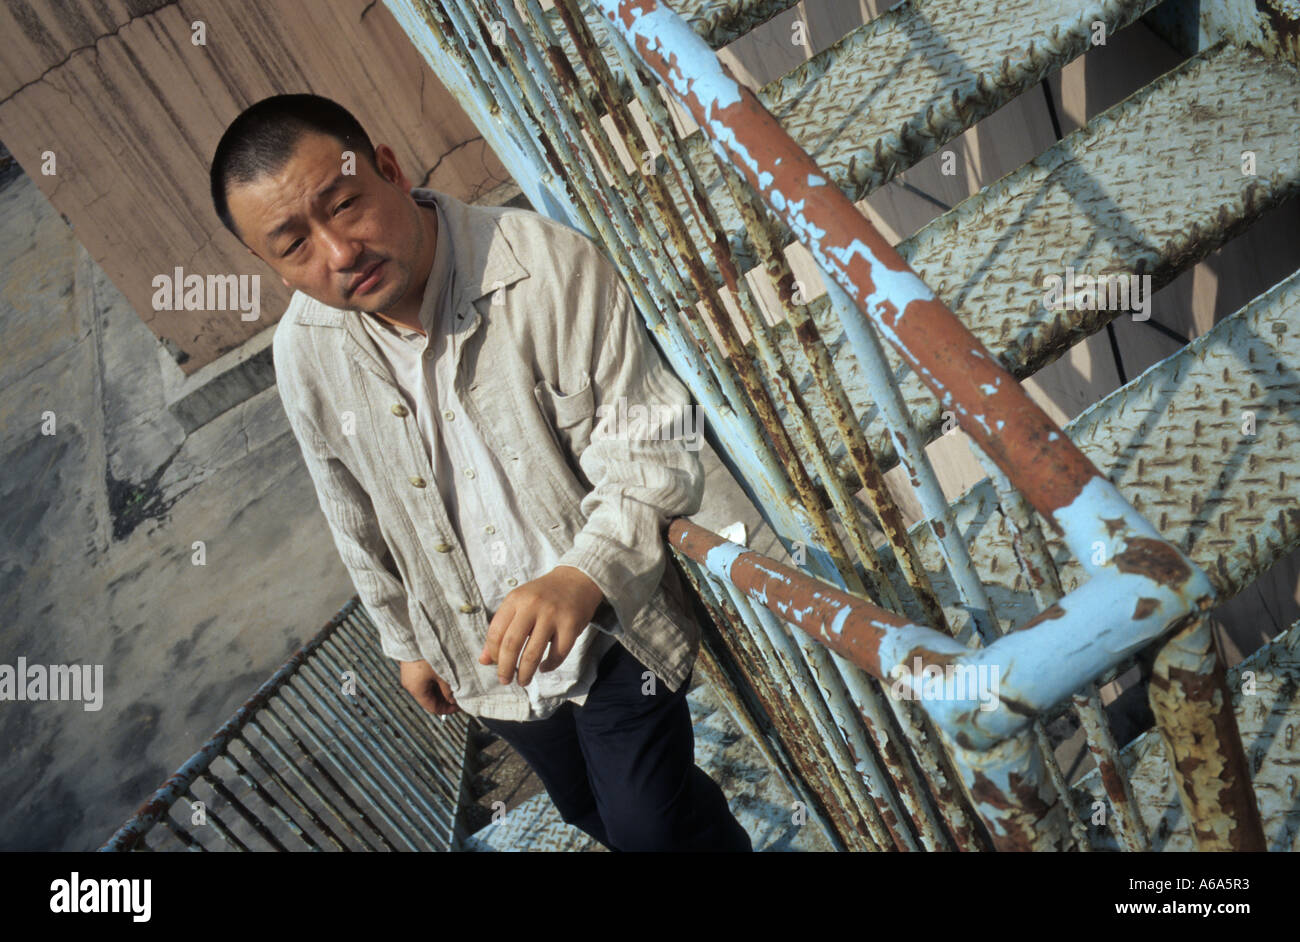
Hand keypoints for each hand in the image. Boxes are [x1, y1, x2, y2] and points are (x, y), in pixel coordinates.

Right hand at [400, 659, 460, 714]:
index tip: (459, 707)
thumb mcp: (443, 673)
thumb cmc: (429, 654)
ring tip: (454, 685)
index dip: (447, 710)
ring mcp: (409, 674)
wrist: (414, 633)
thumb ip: (449, 690)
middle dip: (444, 699)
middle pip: (429, 698)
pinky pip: (423, 678)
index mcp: (416, 690)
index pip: (432, 708)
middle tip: (459, 696)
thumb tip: (453, 701)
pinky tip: (445, 675)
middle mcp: (410, 684)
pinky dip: (434, 680)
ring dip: (440, 689)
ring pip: (427, 688)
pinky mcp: (411, 665)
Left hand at [479, 565, 604, 687]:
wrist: (577, 580)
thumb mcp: (519, 604)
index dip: (493, 653)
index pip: (495, 632)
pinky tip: (544, 668)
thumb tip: (484, 660)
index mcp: (515, 599)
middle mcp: (532, 606)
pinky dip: (549, 666)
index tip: (495, 663)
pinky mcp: (570, 625)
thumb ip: (501, 629)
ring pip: (533, 654)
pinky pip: (557, 654)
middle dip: (505, 668)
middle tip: (505, 680)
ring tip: (523, 680)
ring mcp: (552, 615)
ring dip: (525, 673)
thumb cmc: (543, 595)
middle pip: (511, 645)